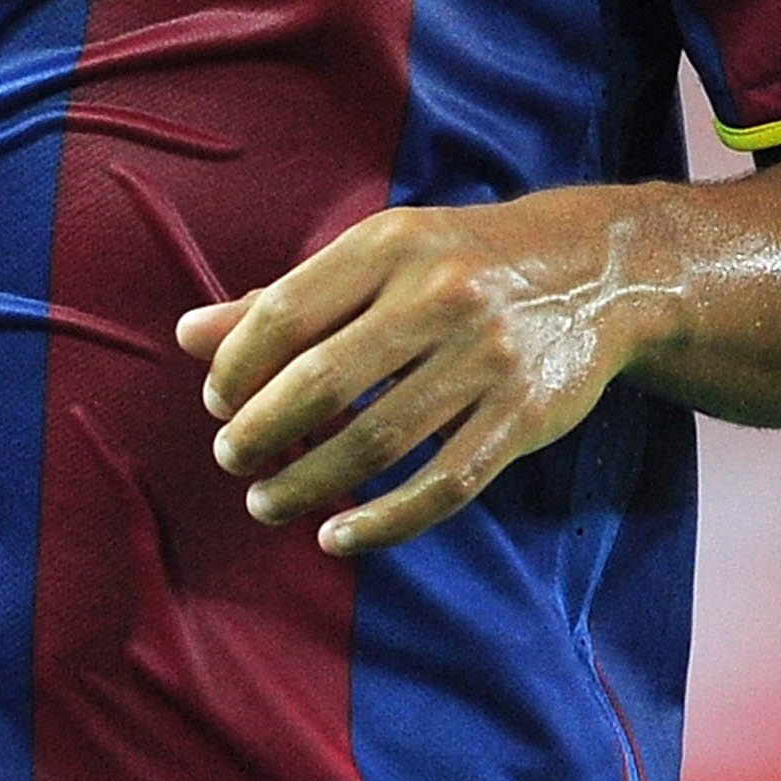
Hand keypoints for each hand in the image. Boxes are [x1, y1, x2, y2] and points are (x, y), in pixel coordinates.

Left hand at [173, 189, 665, 556]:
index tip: (216, 401)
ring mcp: (486, 358)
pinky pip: (443, 484)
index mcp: (389, 245)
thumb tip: (189, 336)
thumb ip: (286, 299)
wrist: (592, 269)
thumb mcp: (376, 256)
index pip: (287, 311)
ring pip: (378, 440)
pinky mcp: (524, 415)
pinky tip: (337, 535)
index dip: (238, 365)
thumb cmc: (456, 263)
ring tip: (266, 502)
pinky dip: (384, 520)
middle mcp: (437, 295)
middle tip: (230, 458)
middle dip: (263, 430)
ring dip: (310, 482)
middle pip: (324, 380)